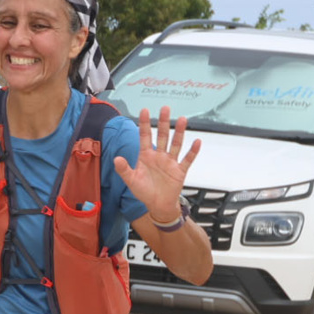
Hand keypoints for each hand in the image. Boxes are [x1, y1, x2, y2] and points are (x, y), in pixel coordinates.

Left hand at [114, 106, 201, 220]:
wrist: (158, 205)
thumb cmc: (144, 192)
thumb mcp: (131, 181)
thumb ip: (124, 169)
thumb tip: (116, 158)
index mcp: (146, 156)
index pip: (144, 136)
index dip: (144, 124)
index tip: (145, 110)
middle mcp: (159, 156)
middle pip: (162, 136)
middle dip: (163, 123)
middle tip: (165, 108)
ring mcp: (170, 162)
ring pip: (175, 144)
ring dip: (179, 132)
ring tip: (182, 119)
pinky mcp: (180, 171)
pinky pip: (187, 159)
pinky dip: (192, 151)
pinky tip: (197, 142)